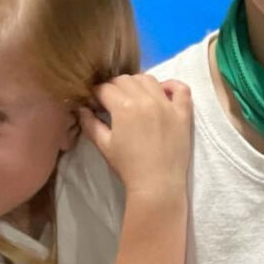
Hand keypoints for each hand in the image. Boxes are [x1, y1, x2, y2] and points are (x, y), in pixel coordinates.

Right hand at [79, 74, 191, 196]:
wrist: (157, 184)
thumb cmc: (127, 166)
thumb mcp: (103, 145)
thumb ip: (89, 123)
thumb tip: (80, 108)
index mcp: (123, 106)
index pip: (105, 88)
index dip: (96, 94)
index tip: (95, 103)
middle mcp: (145, 99)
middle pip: (125, 80)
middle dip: (114, 87)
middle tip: (112, 102)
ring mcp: (167, 104)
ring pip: (149, 79)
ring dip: (137, 83)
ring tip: (134, 97)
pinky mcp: (183, 112)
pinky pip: (181, 88)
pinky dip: (171, 85)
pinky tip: (162, 93)